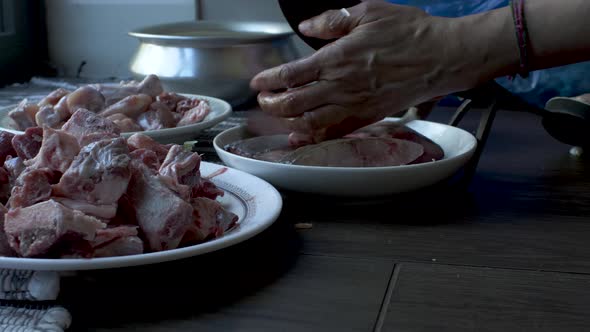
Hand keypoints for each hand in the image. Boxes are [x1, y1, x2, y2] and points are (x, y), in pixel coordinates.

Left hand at [250, 0, 470, 144]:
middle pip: (293, 104)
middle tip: (264, 101)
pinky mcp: (368, 118)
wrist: (442, 57)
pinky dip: (313, 137)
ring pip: (309, 123)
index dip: (268, 81)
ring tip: (279, 116)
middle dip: (271, 105)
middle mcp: (341, 86)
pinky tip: (302, 135)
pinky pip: (334, 133)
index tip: (258, 83)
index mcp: (337, 58)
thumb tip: (306, 26)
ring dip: (287, 122)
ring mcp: (354, 106)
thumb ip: (331, 20)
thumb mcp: (368, 12)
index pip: (290, 74)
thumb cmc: (410, 33)